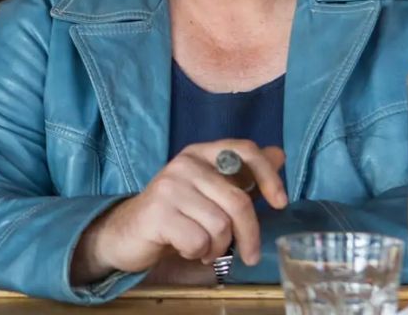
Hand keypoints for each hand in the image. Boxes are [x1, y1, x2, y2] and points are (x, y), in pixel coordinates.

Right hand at [71, 140, 286, 283]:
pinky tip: (186, 248)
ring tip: (205, 247)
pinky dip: (198, 252)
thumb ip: (242, 176)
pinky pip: (199, 240)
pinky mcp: (157, 212)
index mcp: (201, 153)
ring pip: (220, 226)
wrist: (127, 231)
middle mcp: (185, 163)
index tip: (280, 203)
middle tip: (250, 255)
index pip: (244, 151)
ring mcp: (169, 186)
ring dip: (218, 247)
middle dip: (249, 235)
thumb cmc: (176, 213)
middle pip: (238, 201)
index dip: (269, 176)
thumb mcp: (211, 191)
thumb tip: (278, 154)